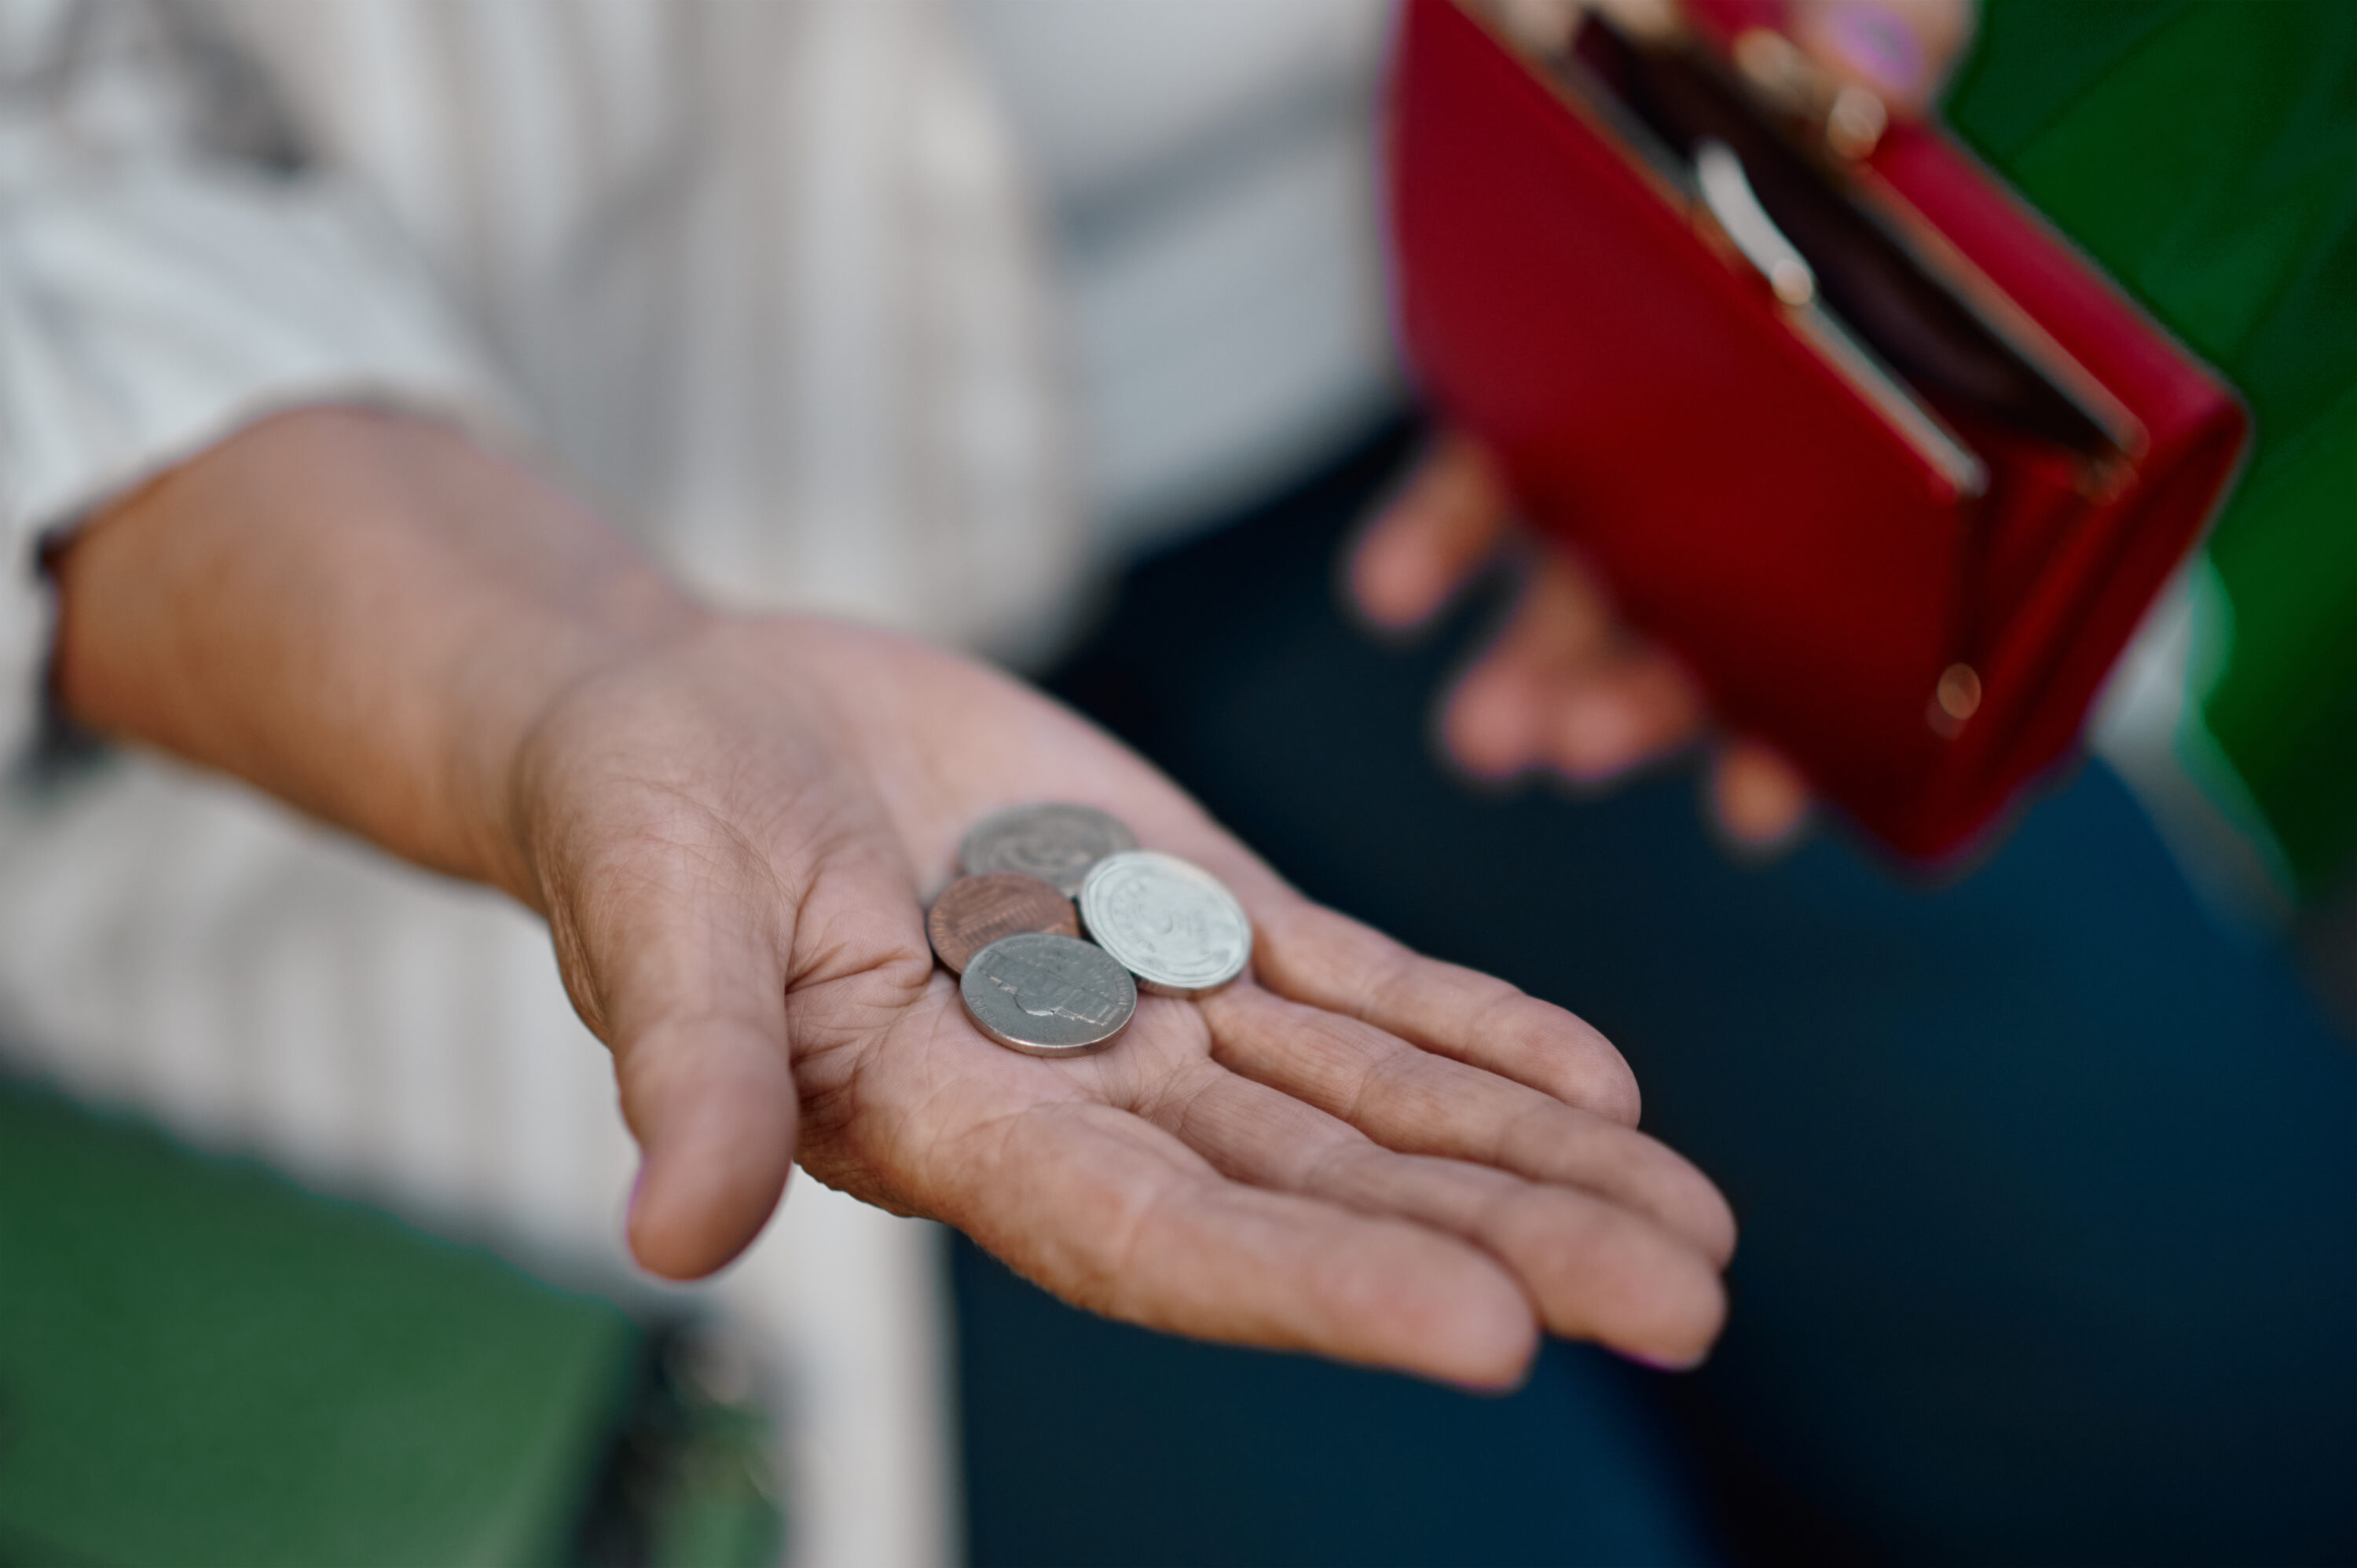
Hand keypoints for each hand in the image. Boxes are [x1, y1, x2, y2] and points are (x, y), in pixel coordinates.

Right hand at [511, 612, 1734, 1384]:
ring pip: (1370, 1099)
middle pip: (1317, 1187)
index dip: (1318, 1285)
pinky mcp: (1192, 904)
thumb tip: (676, 1229)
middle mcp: (1083, 1096)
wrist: (703, 718)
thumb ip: (691, 1065)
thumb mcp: (657, 922)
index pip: (1160, 1233)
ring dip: (1532, 1159)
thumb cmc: (644, 827)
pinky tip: (1600, 1088)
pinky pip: (1356, 983)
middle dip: (1501, 1242)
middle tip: (1688, 1307)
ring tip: (1697, 1234)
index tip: (1496, 1334)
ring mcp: (1152, 1004)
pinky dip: (1473, 1032)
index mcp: (957, 1129)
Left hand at [1352, 1, 1979, 845]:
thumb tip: (1872, 73)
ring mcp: (1649, 435)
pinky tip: (1393, 592)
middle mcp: (1766, 447)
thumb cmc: (1770, 29)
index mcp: (1882, 401)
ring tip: (1488, 733)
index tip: (1755, 808)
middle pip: (1714, 617)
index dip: (1819, 719)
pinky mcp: (1536, 391)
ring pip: (1596, 586)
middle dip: (1640, 703)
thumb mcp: (1848, 6)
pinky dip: (1437, 546)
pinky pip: (1483, 490)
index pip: (1880, 599)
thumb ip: (1880, 33)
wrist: (1637, 9)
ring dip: (1538, 670)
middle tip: (1577, 748)